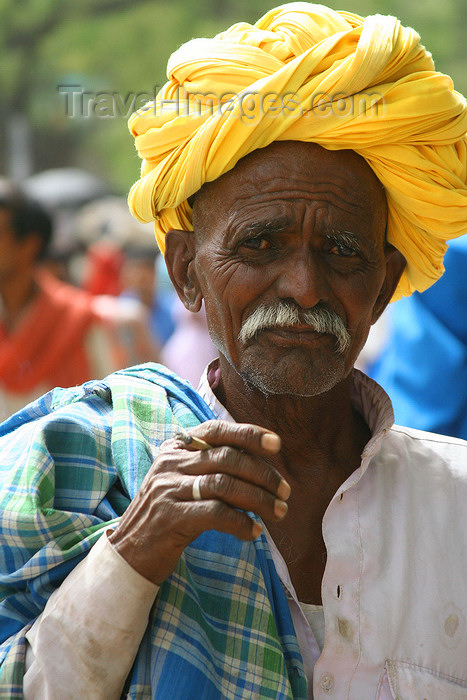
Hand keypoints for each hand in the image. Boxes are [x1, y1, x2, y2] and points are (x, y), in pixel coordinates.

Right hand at [108, 420, 289, 583]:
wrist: (128, 553)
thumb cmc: (166, 516)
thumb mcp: (183, 482)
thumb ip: (211, 467)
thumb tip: (258, 465)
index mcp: (175, 449)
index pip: (217, 430)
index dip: (249, 434)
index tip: (277, 444)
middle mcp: (170, 463)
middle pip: (227, 458)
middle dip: (263, 474)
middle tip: (286, 492)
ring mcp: (168, 488)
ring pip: (225, 484)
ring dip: (259, 499)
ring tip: (278, 512)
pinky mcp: (170, 517)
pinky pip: (216, 513)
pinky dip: (241, 522)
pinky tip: (254, 532)